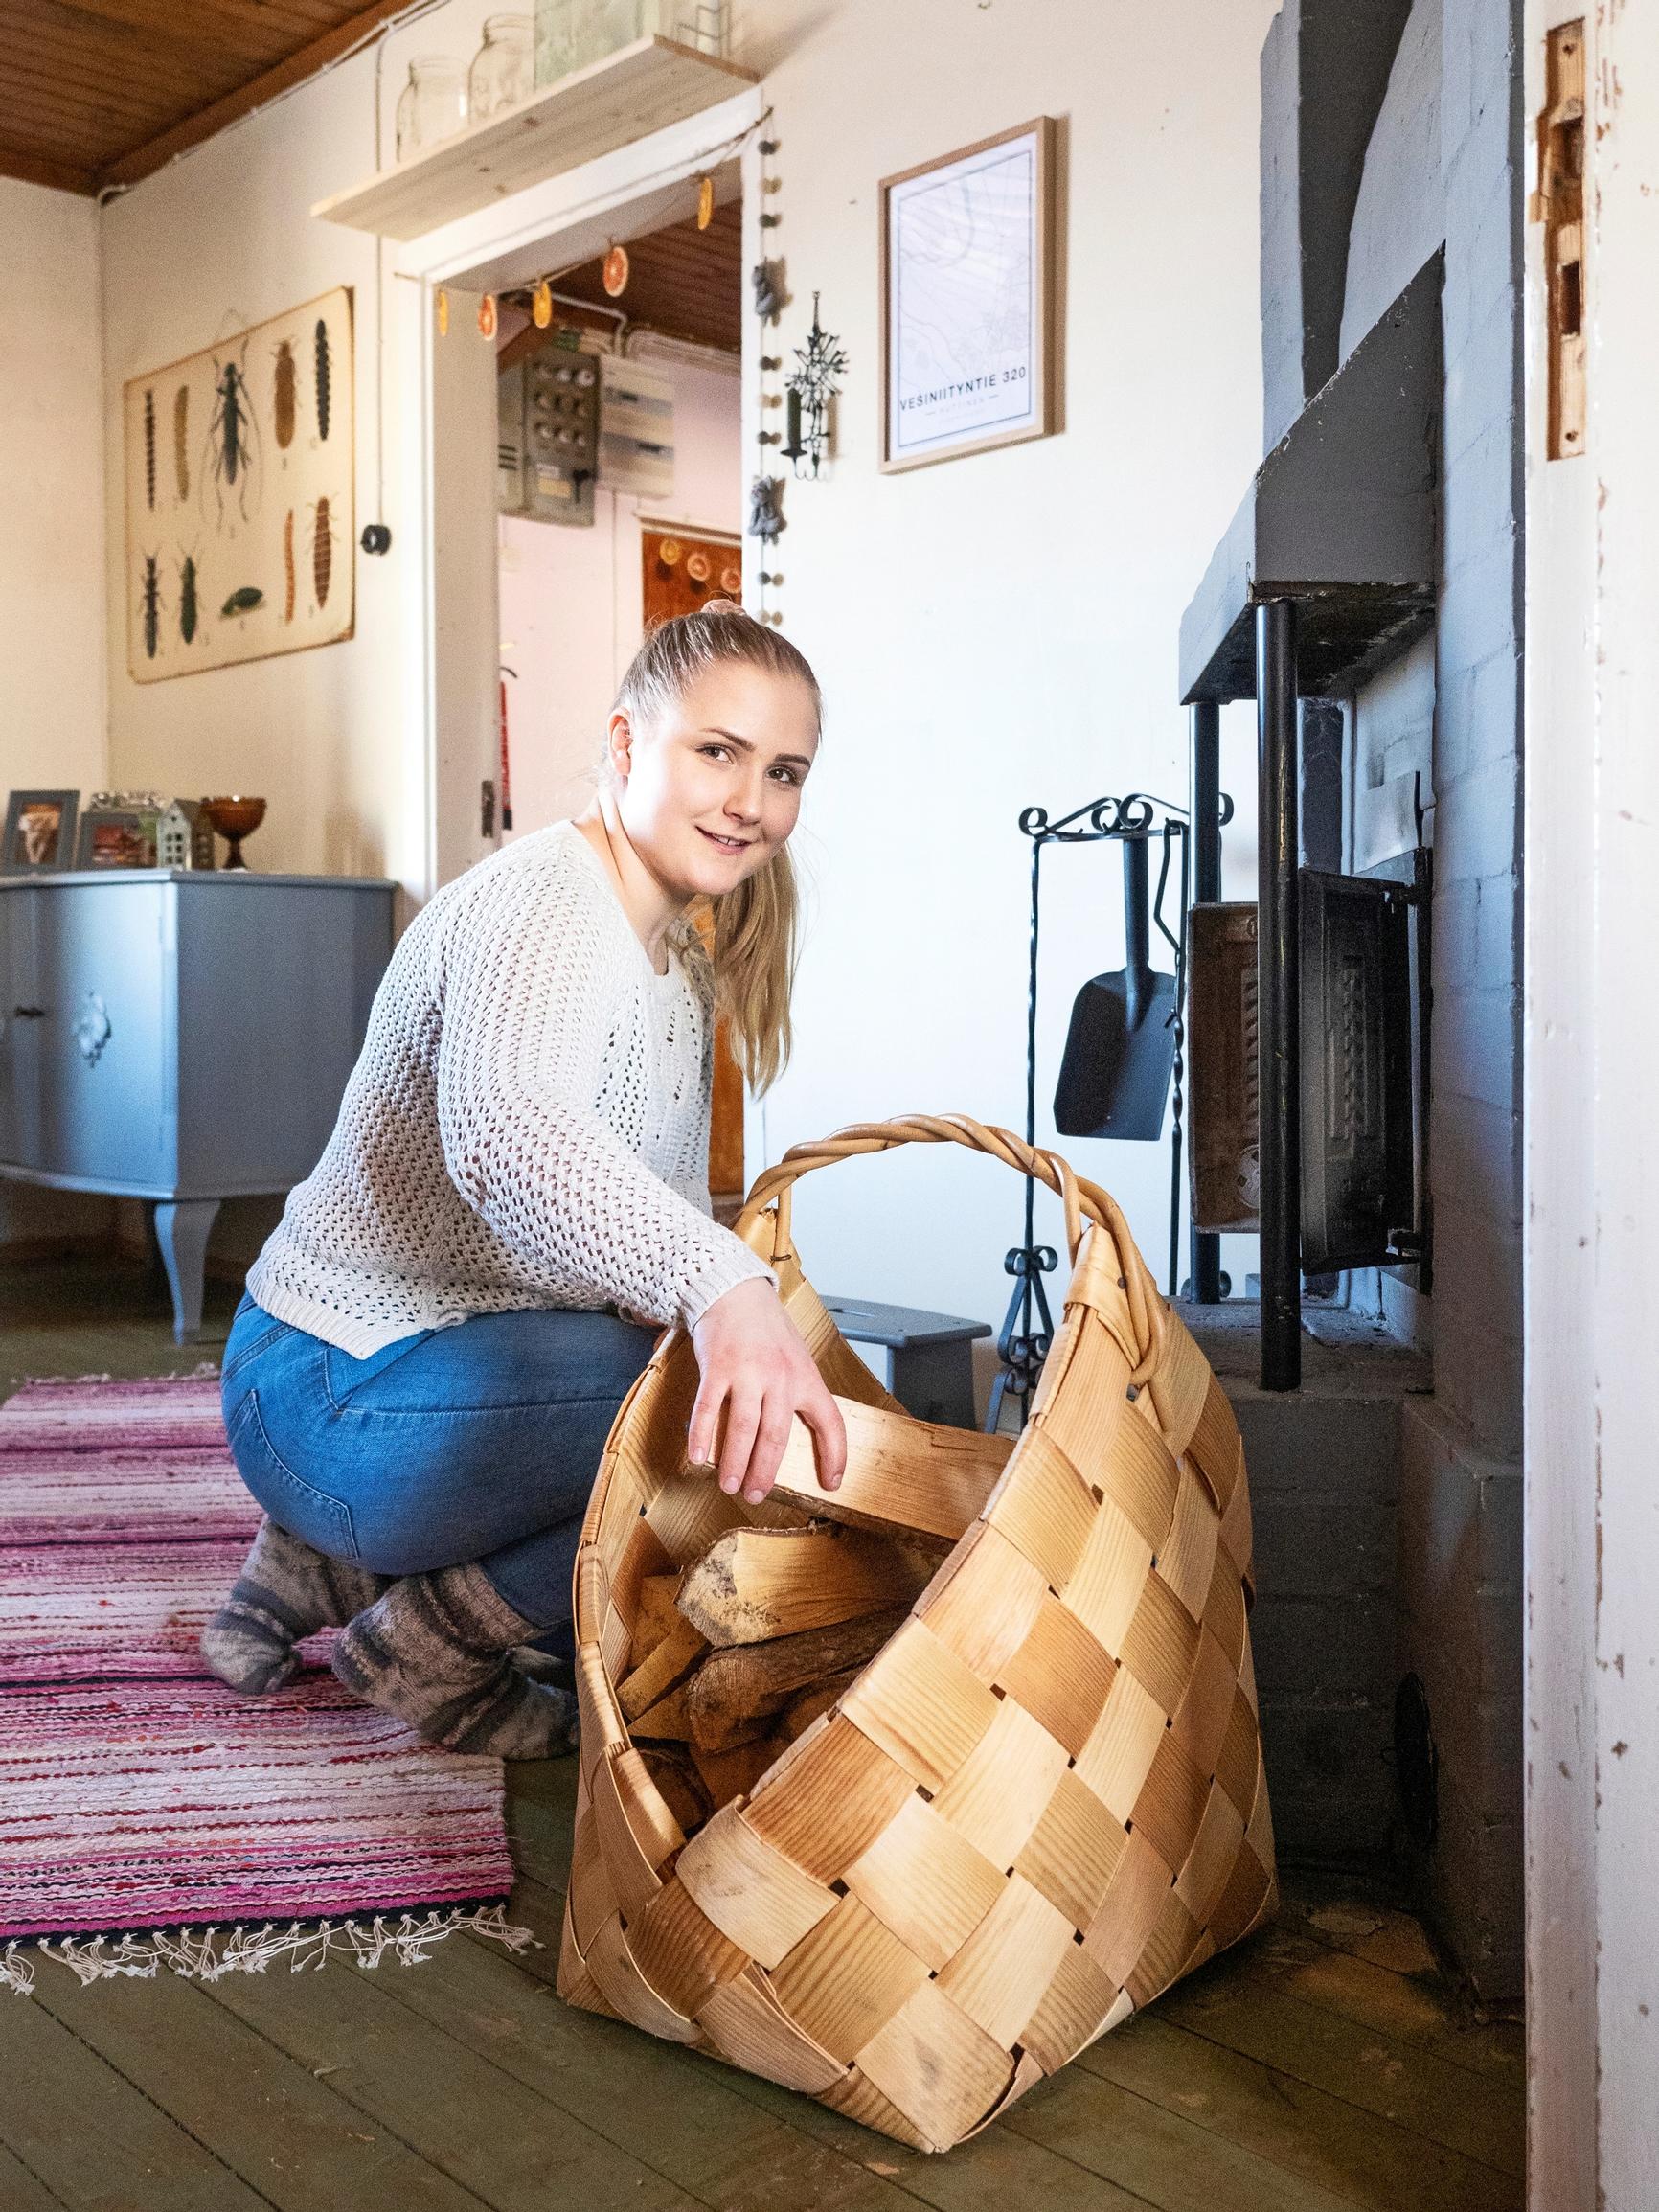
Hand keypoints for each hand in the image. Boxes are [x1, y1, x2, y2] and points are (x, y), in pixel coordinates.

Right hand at [688, 1278, 847, 1506]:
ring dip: (735, 1463)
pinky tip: (698, 1457)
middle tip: (756, 1496)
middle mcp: (779, 1377)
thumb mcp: (797, 1356)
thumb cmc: (768, 1328)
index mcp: (806, 1377)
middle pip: (775, 1437)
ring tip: (730, 1486)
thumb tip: (797, 1433)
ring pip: (743, 1429)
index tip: (832, 1483)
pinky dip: (701, 1436)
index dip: (834, 1456)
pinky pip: (707, 1409)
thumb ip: (798, 1391)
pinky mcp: (717, 1367)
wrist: (736, 1291)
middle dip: (765, 1472)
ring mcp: (747, 1372)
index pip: (830, 1423)